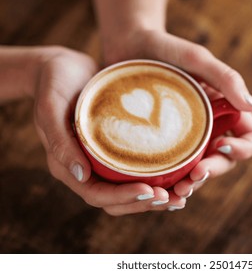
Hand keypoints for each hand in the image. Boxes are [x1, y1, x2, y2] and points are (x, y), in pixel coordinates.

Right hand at [34, 46, 184, 215]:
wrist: (63, 67)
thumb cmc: (53, 84)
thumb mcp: (50, 107)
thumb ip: (60, 141)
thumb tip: (82, 175)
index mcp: (69, 166)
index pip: (96, 195)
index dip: (123, 198)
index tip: (149, 191)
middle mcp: (87, 168)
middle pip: (116, 200)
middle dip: (144, 203)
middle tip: (172, 198)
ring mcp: (102, 160)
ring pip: (129, 189)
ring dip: (153, 197)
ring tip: (181, 195)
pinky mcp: (116, 148)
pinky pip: (136, 169)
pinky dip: (156, 177)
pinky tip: (178, 174)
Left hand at [102, 30, 251, 199]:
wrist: (128, 47)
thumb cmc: (166, 49)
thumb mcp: (197, 60)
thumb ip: (227, 79)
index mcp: (226, 110)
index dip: (243, 149)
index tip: (221, 146)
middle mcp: (211, 127)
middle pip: (225, 161)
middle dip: (212, 173)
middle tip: (191, 180)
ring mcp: (187, 138)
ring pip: (199, 170)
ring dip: (192, 185)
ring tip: (176, 192)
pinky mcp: (164, 144)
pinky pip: (174, 169)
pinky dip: (171, 182)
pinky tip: (159, 189)